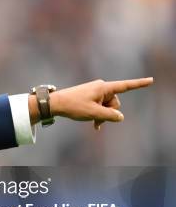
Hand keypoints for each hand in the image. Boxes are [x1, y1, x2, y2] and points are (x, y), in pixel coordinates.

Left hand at [28, 78, 153, 129]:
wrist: (55, 103)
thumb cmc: (73, 106)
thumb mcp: (93, 113)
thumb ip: (109, 116)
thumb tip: (120, 117)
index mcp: (104, 87)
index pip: (125, 86)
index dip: (139, 84)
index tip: (151, 81)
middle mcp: (101, 87)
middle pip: (115, 103)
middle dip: (109, 113)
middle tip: (96, 120)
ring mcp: (95, 92)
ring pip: (107, 107)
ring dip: (102, 115)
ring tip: (92, 122)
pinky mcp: (90, 96)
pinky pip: (100, 106)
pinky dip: (98, 114)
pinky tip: (94, 125)